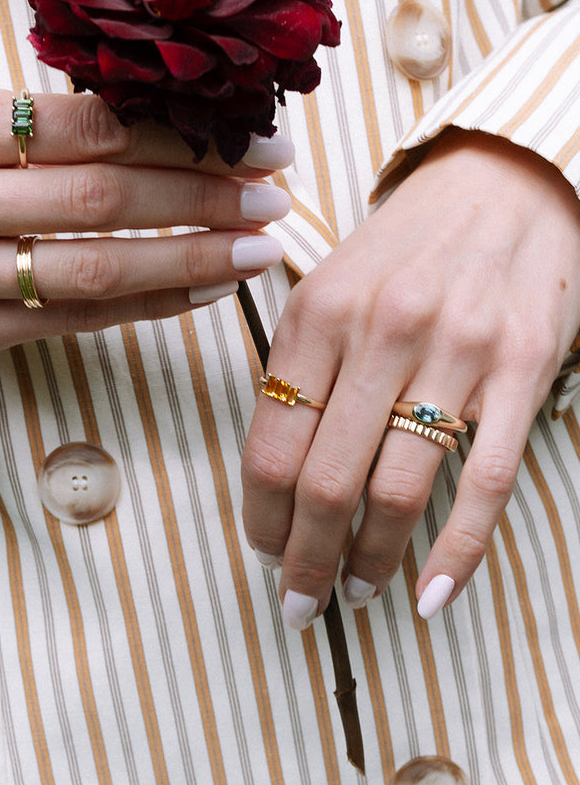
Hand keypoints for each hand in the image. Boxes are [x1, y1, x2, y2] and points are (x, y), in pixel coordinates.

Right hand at [0, 86, 292, 363]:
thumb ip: (47, 121)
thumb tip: (178, 123)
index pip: (85, 129)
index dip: (180, 137)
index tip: (251, 140)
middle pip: (99, 201)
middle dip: (201, 198)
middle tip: (272, 195)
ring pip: (93, 271)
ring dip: (189, 260)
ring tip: (256, 248)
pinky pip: (74, 322)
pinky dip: (150, 306)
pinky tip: (205, 289)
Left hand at [241, 128, 579, 626]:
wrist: (503, 181)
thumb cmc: (406, 244)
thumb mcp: (330, 281)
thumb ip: (300, 364)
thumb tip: (274, 472)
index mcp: (317, 311)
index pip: (270, 443)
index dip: (261, 515)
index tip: (262, 551)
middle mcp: (381, 330)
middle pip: (327, 481)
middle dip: (305, 559)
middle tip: (299, 602)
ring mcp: (457, 350)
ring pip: (400, 490)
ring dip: (371, 560)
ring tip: (355, 592)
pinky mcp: (523, 369)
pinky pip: (486, 482)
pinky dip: (458, 552)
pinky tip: (432, 594)